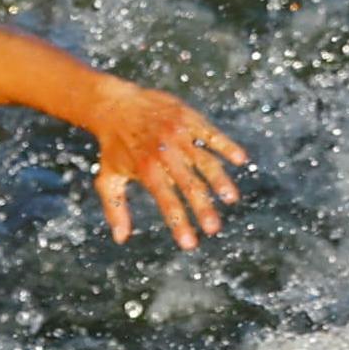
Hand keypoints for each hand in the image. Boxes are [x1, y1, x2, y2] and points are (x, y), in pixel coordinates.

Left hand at [83, 80, 248, 248]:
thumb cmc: (112, 147)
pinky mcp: (187, 118)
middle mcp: (164, 152)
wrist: (114, 104)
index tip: (190, 244)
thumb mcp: (108, 177)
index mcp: (145, 169)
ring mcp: (177, 134)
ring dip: (219, 180)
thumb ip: (116, 208)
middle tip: (214, 229)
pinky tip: (240, 159)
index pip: (166, 200)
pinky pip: (210, 133)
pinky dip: (226, 145)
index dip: (179, 223)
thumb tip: (121, 239)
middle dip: (202, 208)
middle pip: (188, 184)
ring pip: (204, 160)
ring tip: (231, 198)